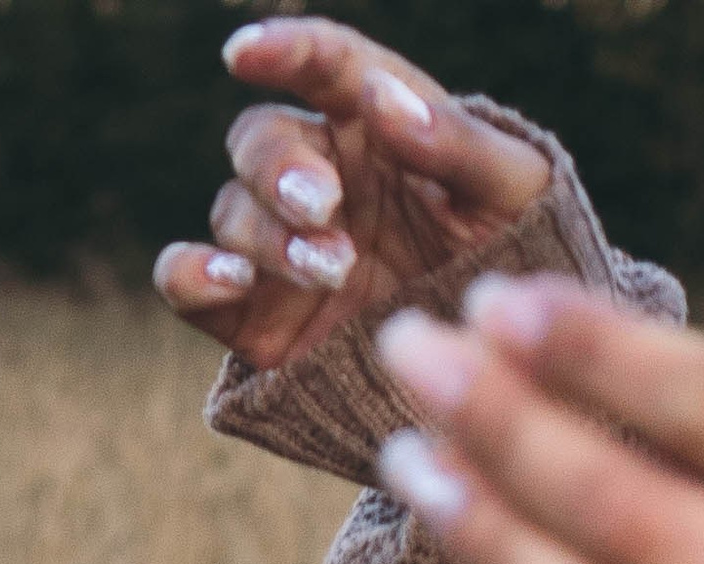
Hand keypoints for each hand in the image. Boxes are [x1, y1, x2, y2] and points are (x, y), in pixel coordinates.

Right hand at [154, 18, 550, 377]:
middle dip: (282, 171)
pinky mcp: (258, 318)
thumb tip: (381, 95)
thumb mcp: (512, 191)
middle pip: (259, 143)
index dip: (280, 50)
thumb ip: (454, 140)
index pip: (320, 66)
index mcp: (374, 126)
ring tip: (334, 269)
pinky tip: (229, 279)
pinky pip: (190, 285)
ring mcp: (283, 250)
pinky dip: (191, 276)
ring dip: (271, 237)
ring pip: (232, 212)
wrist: (502, 373)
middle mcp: (319, 178)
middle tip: (323, 208)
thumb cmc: (514, 258)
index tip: (243, 54)